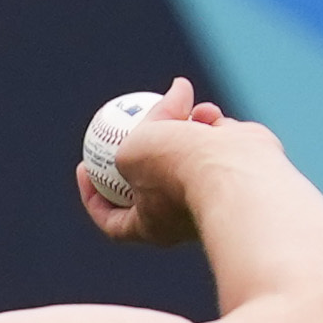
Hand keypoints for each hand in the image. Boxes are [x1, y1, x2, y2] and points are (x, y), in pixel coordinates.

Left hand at [76, 76, 242, 247]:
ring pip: (188, 153)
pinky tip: (208, 112)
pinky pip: (215, 142)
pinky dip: (209, 124)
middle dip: (143, 148)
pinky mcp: (237, 169)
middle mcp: (181, 213)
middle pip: (152, 180)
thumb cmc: (175, 168)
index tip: (85, 167)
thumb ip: (139, 132)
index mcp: (151, 225)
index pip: (115, 222)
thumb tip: (172, 96)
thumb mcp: (131, 151)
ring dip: (180, 123)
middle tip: (131, 122)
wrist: (234, 171)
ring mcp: (211, 192)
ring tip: (179, 105)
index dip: (93, 197)